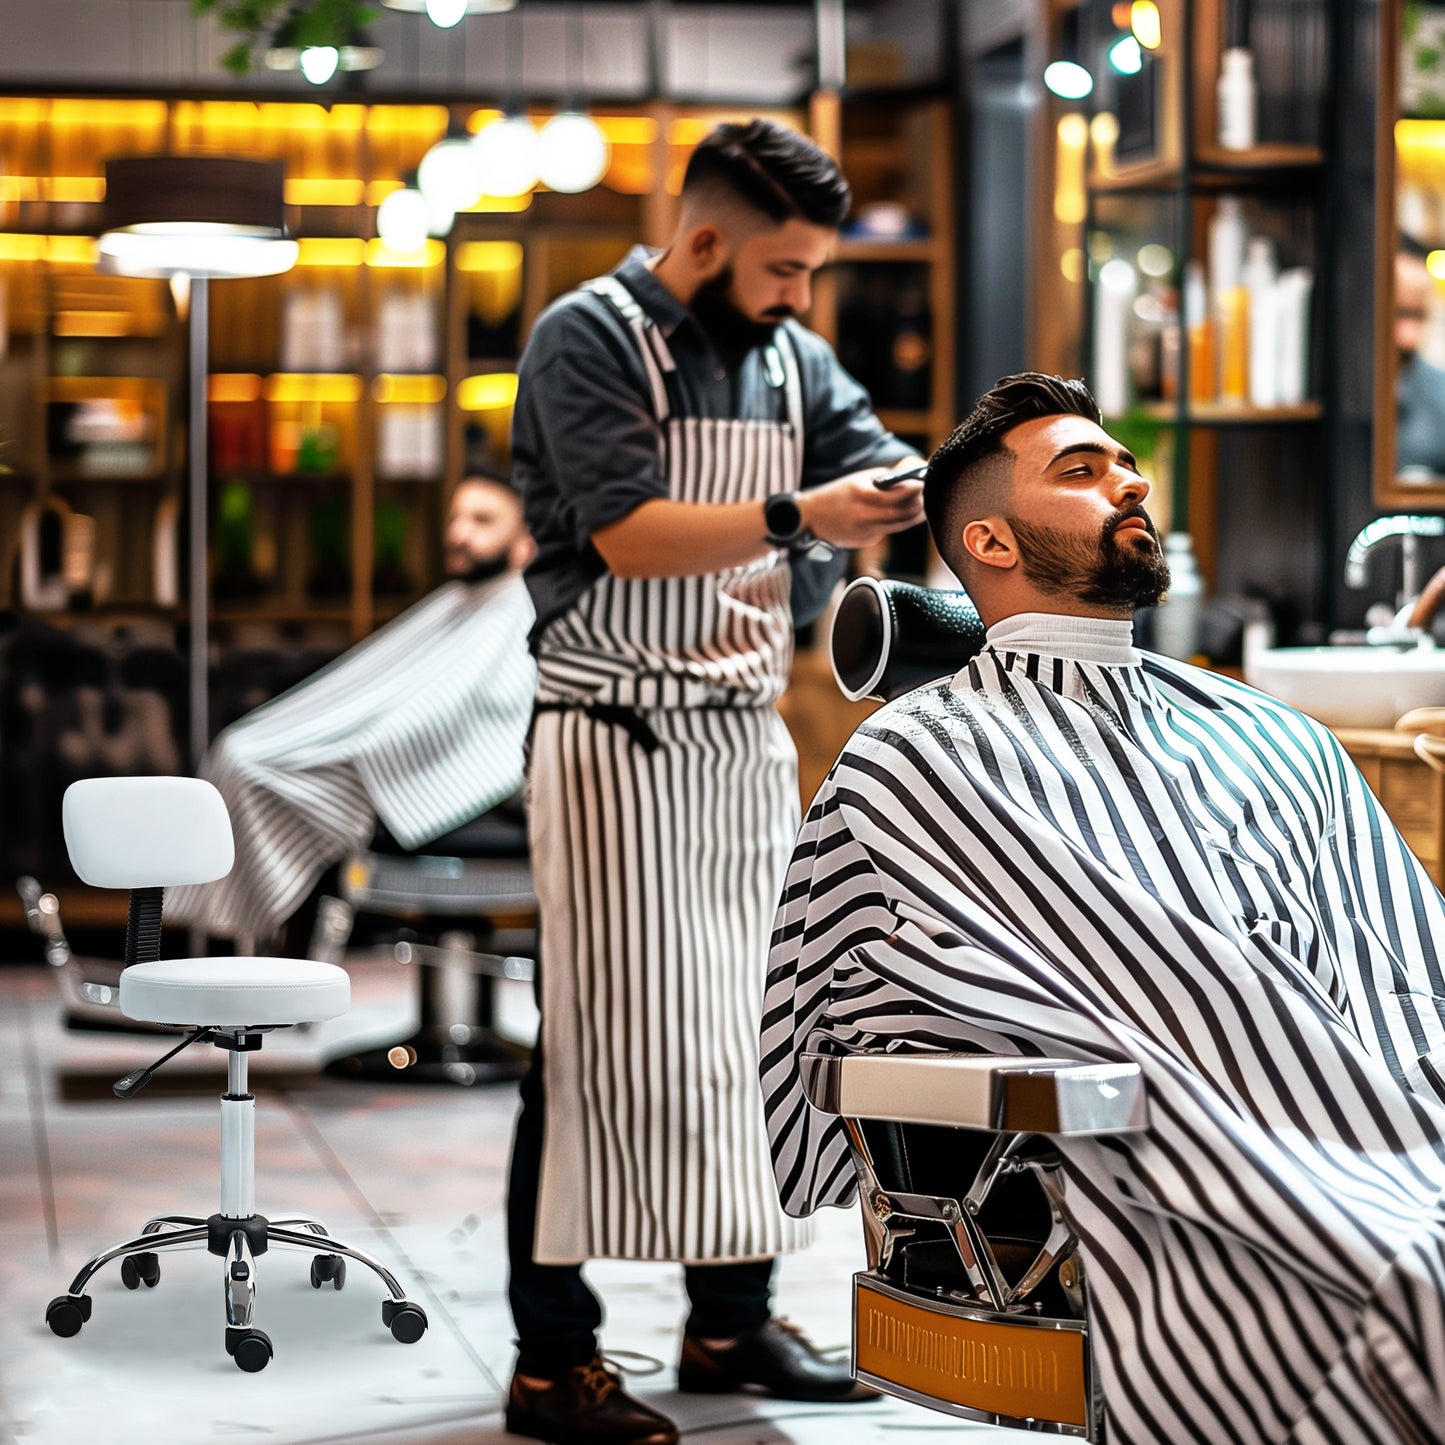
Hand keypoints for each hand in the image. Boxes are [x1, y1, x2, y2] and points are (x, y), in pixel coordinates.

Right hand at [799, 466, 925, 548]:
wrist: (811, 517)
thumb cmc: (837, 494)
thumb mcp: (857, 480)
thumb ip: (882, 480)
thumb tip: (909, 480)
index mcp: (861, 494)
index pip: (897, 495)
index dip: (914, 491)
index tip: (924, 485)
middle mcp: (863, 514)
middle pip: (901, 513)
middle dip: (918, 506)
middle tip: (928, 498)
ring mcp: (864, 530)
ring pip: (898, 525)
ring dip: (913, 518)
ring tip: (922, 510)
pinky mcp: (864, 541)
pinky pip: (886, 531)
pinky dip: (895, 524)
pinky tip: (899, 518)